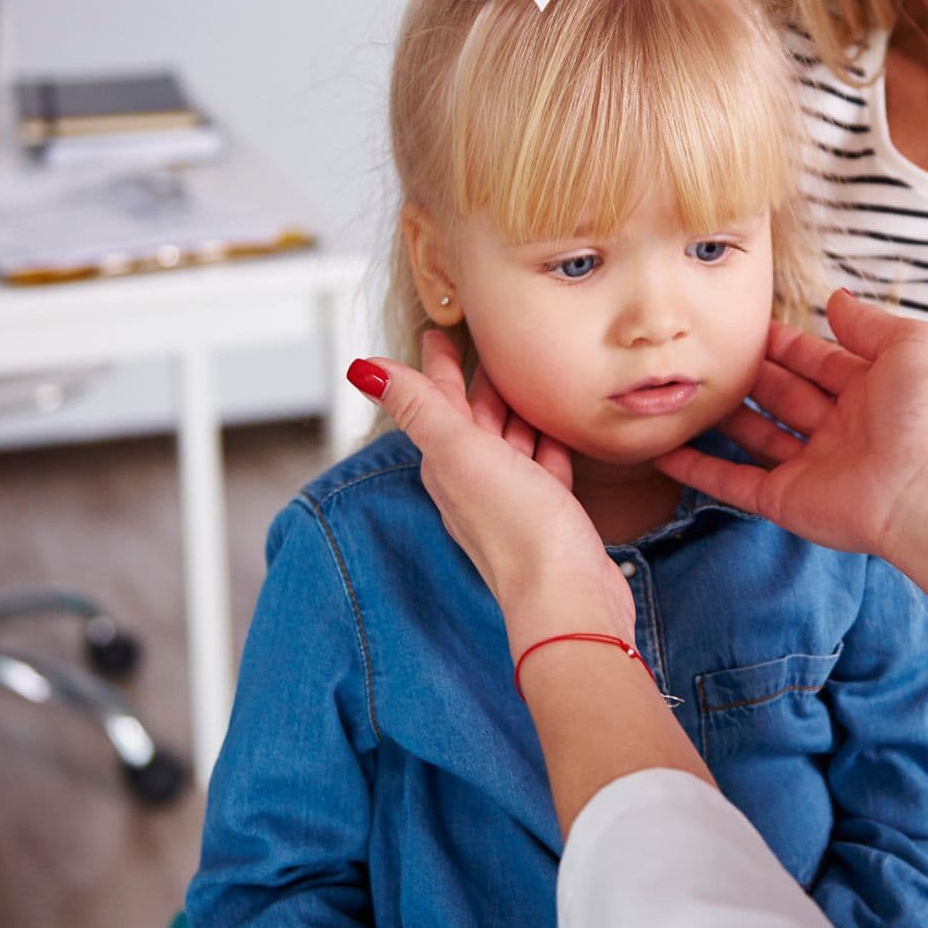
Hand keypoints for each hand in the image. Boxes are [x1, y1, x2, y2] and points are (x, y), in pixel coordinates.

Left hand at [362, 333, 635, 648]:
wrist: (566, 597)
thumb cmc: (517, 529)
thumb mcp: (461, 454)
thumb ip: (418, 407)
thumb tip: (361, 368)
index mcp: (448, 464)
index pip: (438, 401)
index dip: (437, 364)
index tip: (437, 330)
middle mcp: (475, 480)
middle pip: (473, 416)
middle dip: (476, 378)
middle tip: (486, 338)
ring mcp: (513, 497)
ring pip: (509, 438)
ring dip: (513, 405)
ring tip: (525, 371)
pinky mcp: (549, 511)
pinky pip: (544, 461)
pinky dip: (548, 438)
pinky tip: (559, 423)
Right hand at [655, 289, 927, 564]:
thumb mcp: (911, 345)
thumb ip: (869, 322)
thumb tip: (835, 298)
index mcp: (869, 392)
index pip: (816, 361)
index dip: (785, 343)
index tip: (748, 323)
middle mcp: (838, 429)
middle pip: (783, 394)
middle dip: (750, 373)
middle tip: (708, 350)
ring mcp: (810, 467)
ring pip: (756, 435)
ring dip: (723, 415)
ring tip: (684, 389)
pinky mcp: (786, 500)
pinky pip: (734, 482)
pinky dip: (700, 469)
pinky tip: (665, 451)